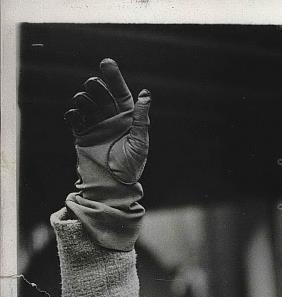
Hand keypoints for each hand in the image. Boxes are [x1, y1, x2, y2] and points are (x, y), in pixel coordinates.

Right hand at [63, 58, 149, 250]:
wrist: (112, 186)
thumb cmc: (130, 167)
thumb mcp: (139, 144)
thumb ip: (141, 120)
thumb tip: (146, 94)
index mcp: (127, 118)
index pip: (120, 92)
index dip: (114, 77)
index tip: (106, 62)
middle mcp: (110, 118)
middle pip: (101, 93)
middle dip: (96, 86)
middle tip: (94, 86)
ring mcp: (95, 125)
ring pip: (86, 102)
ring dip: (84, 99)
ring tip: (84, 102)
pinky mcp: (82, 134)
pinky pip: (74, 118)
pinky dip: (73, 114)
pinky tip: (75, 116)